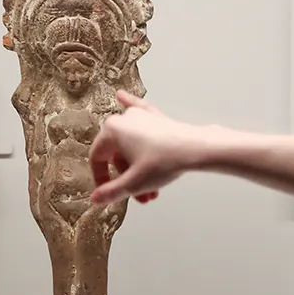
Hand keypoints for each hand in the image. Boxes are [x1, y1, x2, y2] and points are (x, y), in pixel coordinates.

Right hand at [89, 90, 203, 204]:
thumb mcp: (133, 183)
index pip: (97, 158)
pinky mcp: (155, 118)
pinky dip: (130, 105)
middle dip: (126, 178)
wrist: (196, 149)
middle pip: (116, 154)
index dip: (101, 179)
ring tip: (149, 188)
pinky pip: (139, 111)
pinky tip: (121, 96)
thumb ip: (111, 192)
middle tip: (136, 194)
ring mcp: (140, 116)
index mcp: (111, 131)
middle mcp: (123, 119)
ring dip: (135, 168)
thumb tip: (97, 198)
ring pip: (129, 146)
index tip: (108, 192)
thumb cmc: (165, 161)